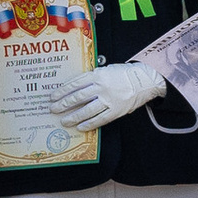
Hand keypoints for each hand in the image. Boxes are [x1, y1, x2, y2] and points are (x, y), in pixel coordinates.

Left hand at [51, 60, 167, 130]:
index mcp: (98, 75)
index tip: (53, 97)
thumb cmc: (124, 74)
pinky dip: (89, 124)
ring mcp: (109, 100)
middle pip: (78, 98)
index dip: (62, 91)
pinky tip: (81, 127)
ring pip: (87, 110)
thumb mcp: (106, 70)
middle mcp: (102, 87)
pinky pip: (100, 119)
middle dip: (63, 105)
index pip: (75, 84)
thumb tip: (74, 89)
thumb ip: (91, 78)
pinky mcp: (116, 110)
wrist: (144, 80)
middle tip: (54, 109)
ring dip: (73, 117)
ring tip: (65, 121)